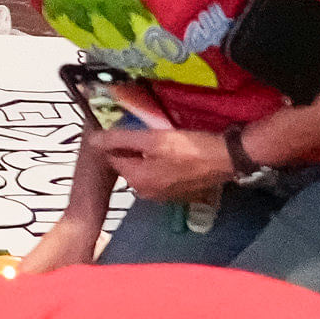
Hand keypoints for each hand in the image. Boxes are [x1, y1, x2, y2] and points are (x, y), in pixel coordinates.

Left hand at [92, 119, 238, 202]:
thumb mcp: (152, 139)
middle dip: (129, 147)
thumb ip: (120, 139)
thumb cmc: (190, 148)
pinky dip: (158, 162)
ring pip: (142, 168)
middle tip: (141, 129)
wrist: (227, 159)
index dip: (114, 139)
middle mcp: (144, 191)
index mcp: (136, 179)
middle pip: (126, 163)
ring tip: (156, 137)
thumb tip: (92, 140)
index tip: (122, 124)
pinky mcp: (175, 192)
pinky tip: (169, 150)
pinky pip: (157, 174)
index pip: (111, 157)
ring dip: (144, 154)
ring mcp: (161, 194)